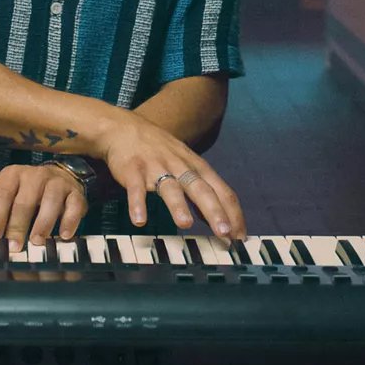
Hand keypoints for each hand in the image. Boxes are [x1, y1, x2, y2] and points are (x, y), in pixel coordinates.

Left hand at [0, 163, 88, 252]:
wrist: (60, 178)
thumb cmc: (26, 194)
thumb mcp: (5, 201)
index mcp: (12, 176)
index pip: (1, 195)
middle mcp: (34, 175)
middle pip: (24, 201)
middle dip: (18, 225)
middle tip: (14, 247)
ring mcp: (56, 182)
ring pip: (50, 200)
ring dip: (43, 223)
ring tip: (37, 241)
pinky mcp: (75, 192)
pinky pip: (74, 205)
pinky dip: (69, 220)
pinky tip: (64, 235)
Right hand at [94, 110, 245, 239]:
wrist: (124, 128)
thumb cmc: (159, 150)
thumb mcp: (186, 165)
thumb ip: (202, 191)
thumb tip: (217, 220)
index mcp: (196, 167)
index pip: (222, 190)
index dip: (233, 213)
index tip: (240, 236)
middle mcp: (180, 166)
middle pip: (201, 189)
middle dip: (214, 211)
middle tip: (224, 233)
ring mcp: (156, 167)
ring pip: (170, 187)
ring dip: (178, 205)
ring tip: (185, 224)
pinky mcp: (133, 169)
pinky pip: (136, 188)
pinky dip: (137, 203)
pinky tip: (139, 220)